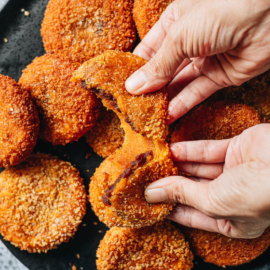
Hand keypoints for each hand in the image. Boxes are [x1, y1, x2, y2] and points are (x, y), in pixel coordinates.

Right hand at [126, 0, 269, 122]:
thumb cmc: (223, 8)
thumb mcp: (181, 35)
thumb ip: (158, 65)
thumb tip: (133, 86)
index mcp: (174, 23)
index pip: (148, 51)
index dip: (135, 70)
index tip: (122, 89)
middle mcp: (188, 42)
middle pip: (162, 70)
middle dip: (149, 89)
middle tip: (134, 107)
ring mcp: (204, 60)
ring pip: (179, 84)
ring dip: (165, 100)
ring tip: (149, 116)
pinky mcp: (221, 76)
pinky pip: (197, 92)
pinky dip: (184, 104)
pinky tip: (169, 116)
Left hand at [145, 124, 269, 238]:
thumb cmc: (259, 195)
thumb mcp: (214, 201)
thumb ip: (182, 194)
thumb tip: (153, 194)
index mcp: (232, 221)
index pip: (193, 215)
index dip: (171, 208)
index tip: (150, 202)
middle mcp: (233, 197)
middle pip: (193, 190)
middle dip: (171, 184)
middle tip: (149, 178)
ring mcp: (235, 171)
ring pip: (198, 168)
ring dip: (178, 165)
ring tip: (156, 162)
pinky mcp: (237, 149)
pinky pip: (207, 150)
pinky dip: (189, 150)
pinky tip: (171, 149)